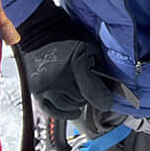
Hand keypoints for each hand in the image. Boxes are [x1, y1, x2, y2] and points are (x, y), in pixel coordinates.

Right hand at [17, 0, 114, 118]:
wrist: (42, 37)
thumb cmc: (69, 41)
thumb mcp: (89, 47)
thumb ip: (100, 63)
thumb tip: (112, 84)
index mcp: (74, 64)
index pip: (91, 92)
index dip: (102, 99)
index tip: (108, 103)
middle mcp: (59, 78)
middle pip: (80, 100)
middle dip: (88, 96)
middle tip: (90, 89)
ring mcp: (46, 87)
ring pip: (68, 106)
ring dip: (77, 103)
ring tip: (81, 95)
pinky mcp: (37, 92)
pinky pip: (52, 111)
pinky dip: (65, 114)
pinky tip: (75, 112)